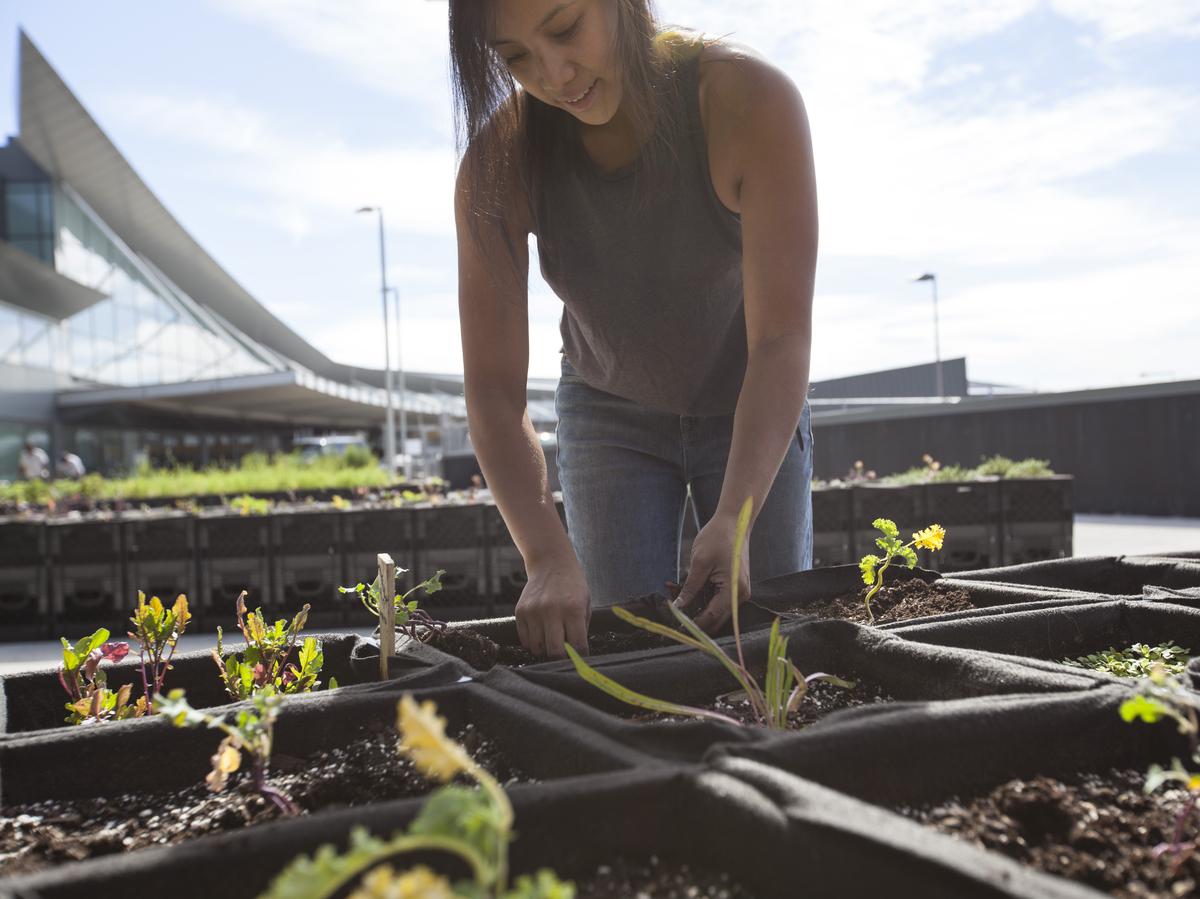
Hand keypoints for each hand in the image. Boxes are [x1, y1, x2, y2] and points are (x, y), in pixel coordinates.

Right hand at [515, 554, 590, 658]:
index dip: (580, 656)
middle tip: (564, 656)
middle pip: (554, 651)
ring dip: (545, 650)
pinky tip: (540, 634)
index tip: (579, 658)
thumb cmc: (572, 586)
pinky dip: (533, 642)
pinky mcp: (520, 612)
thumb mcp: (585, 603)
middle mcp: (552, 611)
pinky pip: (525, 640)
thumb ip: (582, 628)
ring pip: (537, 648)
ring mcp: (534, 611)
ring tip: (551, 642)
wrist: (551, 564)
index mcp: (573, 609)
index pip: (577, 645)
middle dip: (560, 659)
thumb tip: (577, 654)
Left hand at [672, 513, 750, 632]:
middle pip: (715, 618)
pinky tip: (683, 590)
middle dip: (693, 618)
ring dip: (695, 607)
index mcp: (734, 590)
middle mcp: (740, 595)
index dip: (693, 624)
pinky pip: (717, 599)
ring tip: (674, 594)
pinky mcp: (734, 587)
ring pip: (714, 609)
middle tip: (671, 616)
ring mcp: (738, 591)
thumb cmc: (718, 537)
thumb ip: (690, 588)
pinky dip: (701, 597)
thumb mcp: (699, 563)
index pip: (712, 617)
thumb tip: (679, 607)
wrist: (734, 521)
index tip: (675, 627)